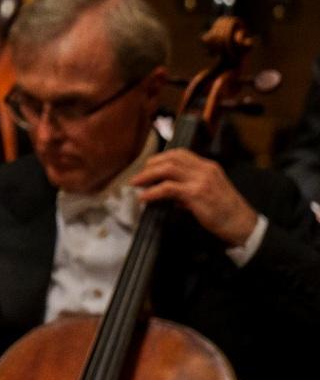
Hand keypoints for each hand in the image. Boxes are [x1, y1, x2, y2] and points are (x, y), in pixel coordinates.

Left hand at [131, 148, 260, 247]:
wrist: (243, 225)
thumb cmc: (226, 212)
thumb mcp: (209, 193)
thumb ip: (189, 189)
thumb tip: (167, 193)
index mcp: (208, 167)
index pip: (180, 154)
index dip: (161, 158)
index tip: (149, 166)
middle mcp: (205, 170)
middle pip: (171, 158)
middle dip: (150, 165)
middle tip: (138, 176)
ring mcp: (201, 180)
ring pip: (167, 169)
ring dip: (147, 175)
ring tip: (136, 183)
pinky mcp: (196, 194)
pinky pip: (168, 188)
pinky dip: (152, 192)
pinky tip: (144, 198)